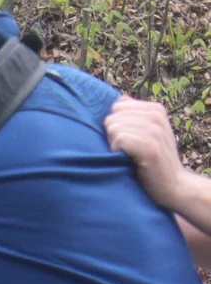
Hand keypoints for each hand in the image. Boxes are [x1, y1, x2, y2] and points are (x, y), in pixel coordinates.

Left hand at [104, 96, 188, 210]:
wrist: (172, 185)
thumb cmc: (152, 159)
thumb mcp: (146, 132)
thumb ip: (133, 114)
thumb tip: (119, 98)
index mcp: (155, 109)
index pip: (116, 107)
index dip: (116, 125)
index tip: (129, 139)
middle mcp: (156, 116)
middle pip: (111, 118)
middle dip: (113, 136)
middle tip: (128, 150)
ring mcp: (155, 131)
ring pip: (113, 128)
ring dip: (114, 145)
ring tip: (129, 155)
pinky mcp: (150, 146)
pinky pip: (119, 139)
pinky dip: (116, 152)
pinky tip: (127, 160)